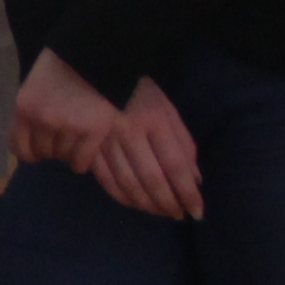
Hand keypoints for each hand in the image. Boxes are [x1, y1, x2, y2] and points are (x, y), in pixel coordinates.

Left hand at [10, 50, 121, 174]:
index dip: (28, 153)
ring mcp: (69, 128)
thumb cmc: (60, 68)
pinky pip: (82, 161)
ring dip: (68, 152)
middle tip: (60, 139)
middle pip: (43, 152)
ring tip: (75, 138)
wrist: (92, 55)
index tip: (36, 152)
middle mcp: (43, 121)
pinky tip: (85, 151)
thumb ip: (30, 113)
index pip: (18, 146)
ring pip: (63, 157)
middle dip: (50, 148)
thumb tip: (30, 142)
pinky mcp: (93, 133)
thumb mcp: (33, 88)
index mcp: (24, 108)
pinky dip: (82, 161)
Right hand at [88, 74, 205, 222]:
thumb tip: (196, 180)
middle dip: (168, 203)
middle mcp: (130, 132)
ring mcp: (106, 139)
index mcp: (154, 120)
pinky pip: (104, 177)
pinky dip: (120, 195)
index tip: (197, 213)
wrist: (98, 68)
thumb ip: (184, 143)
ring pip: (128, 182)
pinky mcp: (88, 144)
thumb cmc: (140, 91)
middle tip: (178, 216)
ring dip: (147, 204)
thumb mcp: (168, 109)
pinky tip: (133, 203)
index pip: (175, 166)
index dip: (187, 193)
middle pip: (151, 178)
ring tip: (160, 212)